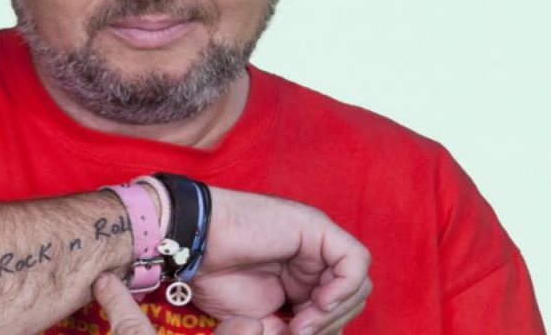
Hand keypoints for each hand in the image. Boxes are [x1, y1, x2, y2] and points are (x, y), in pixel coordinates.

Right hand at [92, 187, 370, 334]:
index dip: (323, 329)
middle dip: (329, 325)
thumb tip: (315, 332)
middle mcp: (312, 259)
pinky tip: (317, 302)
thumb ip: (292, 326)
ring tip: (301, 322)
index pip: (335, 311)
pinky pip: (355, 261)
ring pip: (357, 285)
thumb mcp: (261, 317)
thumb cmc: (214, 277)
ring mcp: (316, 240)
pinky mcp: (317, 228)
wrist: (193, 244)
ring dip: (333, 312)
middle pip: (350, 300)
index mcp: (299, 278)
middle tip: (296, 331)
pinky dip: (343, 287)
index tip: (293, 334)